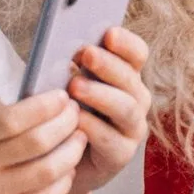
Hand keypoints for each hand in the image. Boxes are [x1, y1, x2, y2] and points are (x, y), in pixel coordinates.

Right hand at [0, 91, 89, 193]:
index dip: (46, 106)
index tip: (61, 97)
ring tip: (79, 138)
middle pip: (35, 142)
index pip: (13, 117)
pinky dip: (62, 182)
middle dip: (65, 124)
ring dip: (71, 152)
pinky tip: (67, 168)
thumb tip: (27, 100)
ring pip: (45, 171)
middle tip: (76, 113)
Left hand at [65, 23, 149, 188]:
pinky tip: (75, 119)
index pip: (137, 54)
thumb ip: (70, 67)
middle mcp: (135, 101)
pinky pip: (111, 140)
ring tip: (75, 86)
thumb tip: (60, 44)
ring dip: (102, 95)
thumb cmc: (61, 114)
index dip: (126, 43)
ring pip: (127, 109)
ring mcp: (131, 129)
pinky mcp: (120, 155)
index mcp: (125, 77)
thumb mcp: (65, 85)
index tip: (108, 33)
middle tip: (86, 53)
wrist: (55, 161)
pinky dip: (93, 127)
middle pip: (132, 80)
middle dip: (110, 65)